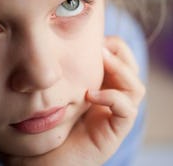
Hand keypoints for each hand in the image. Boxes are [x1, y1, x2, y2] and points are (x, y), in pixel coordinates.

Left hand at [1, 36, 145, 165]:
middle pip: (131, 69)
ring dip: (121, 69)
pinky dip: (114, 98)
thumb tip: (41, 49)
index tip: (91, 38)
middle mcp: (108, 101)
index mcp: (96, 89)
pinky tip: (90, 96)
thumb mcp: (44, 96)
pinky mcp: (113, 133)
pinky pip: (128, 110)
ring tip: (100, 60)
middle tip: (99, 46)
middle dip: (119, 52)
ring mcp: (112, 117)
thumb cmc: (37, 131)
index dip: (110, 45)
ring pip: (136, 87)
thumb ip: (48, 76)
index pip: (117, 61)